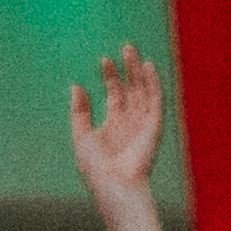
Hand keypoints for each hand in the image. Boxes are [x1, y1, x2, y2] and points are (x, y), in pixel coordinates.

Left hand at [64, 43, 165, 211]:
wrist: (114, 184)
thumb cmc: (96, 167)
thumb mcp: (81, 136)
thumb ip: (79, 111)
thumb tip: (76, 86)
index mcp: (113, 125)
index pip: (115, 95)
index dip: (110, 77)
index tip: (103, 60)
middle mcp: (130, 122)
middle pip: (131, 89)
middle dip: (128, 69)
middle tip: (125, 46)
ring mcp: (142, 124)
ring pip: (143, 91)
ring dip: (138, 71)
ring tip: (132, 50)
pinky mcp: (153, 127)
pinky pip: (155, 101)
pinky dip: (153, 84)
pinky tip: (148, 67)